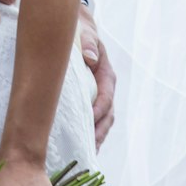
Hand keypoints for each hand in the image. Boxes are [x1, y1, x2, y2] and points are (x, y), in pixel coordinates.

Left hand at [78, 6, 115, 146]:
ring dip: (95, 137)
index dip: (99, 111)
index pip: (105, 97)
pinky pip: (91, 120)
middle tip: (89, 147)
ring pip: (101, 122)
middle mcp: (105, 88)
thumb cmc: (81, 32)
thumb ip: (88, 43)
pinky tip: (78, 146)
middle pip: (107, 115)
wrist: (78, 31)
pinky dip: (88, 133)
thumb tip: (90, 57)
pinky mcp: (89, 101)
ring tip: (86, 154)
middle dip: (99, 132)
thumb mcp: (85, 32)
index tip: (89, 121)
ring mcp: (98, 96)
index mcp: (106, 75)